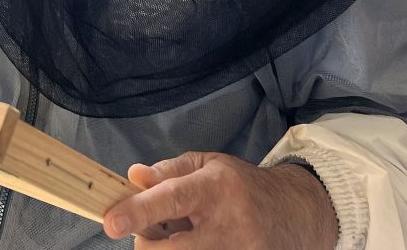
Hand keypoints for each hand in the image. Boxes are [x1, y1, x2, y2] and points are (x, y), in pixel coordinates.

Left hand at [103, 151, 337, 248]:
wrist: (294, 213)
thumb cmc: (241, 186)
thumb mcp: (207, 165)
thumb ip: (168, 171)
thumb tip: (133, 176)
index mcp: (215, 188)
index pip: (173, 199)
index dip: (140, 211)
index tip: (111, 222)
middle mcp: (228, 224)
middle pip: (171, 248)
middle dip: (147, 242)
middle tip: (150, 230)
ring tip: (180, 234)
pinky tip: (197, 244)